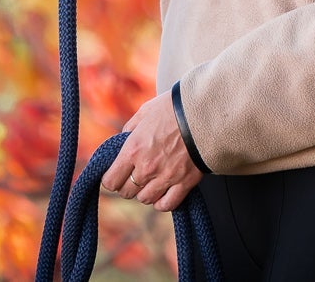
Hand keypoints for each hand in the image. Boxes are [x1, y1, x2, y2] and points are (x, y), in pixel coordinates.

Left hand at [100, 92, 201, 211]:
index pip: (111, 180)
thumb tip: (123, 139)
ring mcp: (165, 178)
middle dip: (127, 185)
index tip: (114, 175)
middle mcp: (146, 168)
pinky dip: (162, 202)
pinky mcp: (184, 183)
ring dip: (145, 192)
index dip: (110, 179)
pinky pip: (167, 204)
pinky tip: (163, 193)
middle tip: (133, 176)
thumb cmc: (174, 109)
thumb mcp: (145, 112)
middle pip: (126, 192)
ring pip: (145, 199)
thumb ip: (130, 128)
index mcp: (133, 149)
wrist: (204, 113)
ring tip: (150, 182)